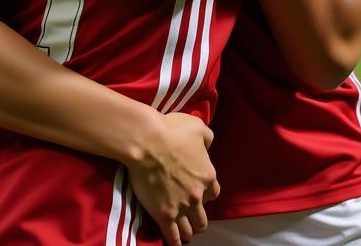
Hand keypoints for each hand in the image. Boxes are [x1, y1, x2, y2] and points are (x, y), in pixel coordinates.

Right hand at [127, 112, 218, 245]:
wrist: (147, 141)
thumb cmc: (171, 130)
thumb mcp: (197, 126)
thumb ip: (207, 138)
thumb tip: (207, 146)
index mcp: (207, 175)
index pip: (214, 193)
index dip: (206, 193)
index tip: (199, 192)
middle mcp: (197, 195)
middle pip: (203, 216)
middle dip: (198, 217)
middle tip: (191, 215)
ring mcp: (182, 207)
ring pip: (191, 229)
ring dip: (188, 231)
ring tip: (184, 231)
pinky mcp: (164, 215)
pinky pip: (173, 237)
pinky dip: (175, 242)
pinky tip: (175, 242)